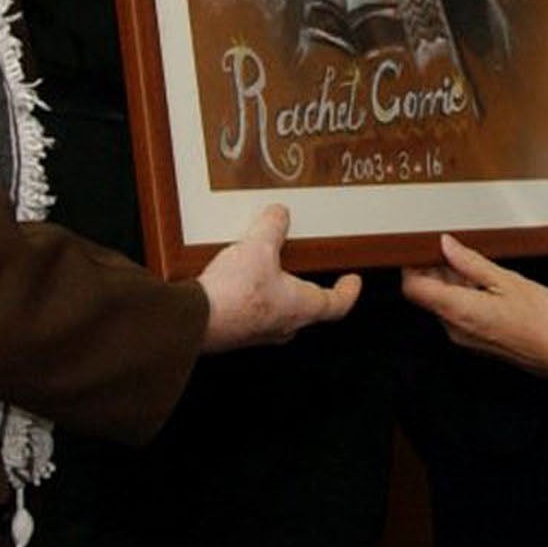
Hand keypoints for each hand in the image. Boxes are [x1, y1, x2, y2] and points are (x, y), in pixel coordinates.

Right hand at [198, 205, 360, 348]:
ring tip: (269, 270)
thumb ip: (272, 227)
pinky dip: (252, 298)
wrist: (194, 320)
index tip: (353, 281)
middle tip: (311, 274)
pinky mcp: (235, 332)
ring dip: (278, 293)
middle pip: (308, 310)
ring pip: (278, 313)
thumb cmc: (233, 295)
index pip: (337, 304)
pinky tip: (237, 282)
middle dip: (310, 291)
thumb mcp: (258, 247)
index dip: (348, 291)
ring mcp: (258, 332)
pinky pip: (252, 314)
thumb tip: (279, 214)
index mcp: (302, 307)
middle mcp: (283, 325)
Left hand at [402, 233, 547, 397]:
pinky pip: (458, 314)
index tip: (422, 247)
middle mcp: (454, 327)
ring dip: (450, 282)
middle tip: (450, 247)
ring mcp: (464, 337)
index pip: (413, 288)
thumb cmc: (542, 319)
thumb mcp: (507, 280)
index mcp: (458, 310)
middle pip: (426, 295)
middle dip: (432, 270)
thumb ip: (470, 262)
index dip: (411, 265)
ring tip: (473, 262)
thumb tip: (446, 245)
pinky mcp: (476, 341)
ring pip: (443, 304)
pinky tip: (484, 282)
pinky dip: (462, 295)